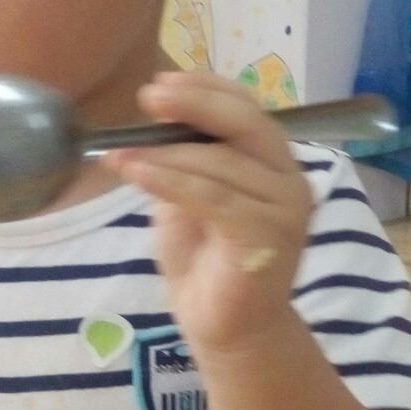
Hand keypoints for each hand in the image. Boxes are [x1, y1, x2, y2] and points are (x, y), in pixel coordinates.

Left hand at [110, 72, 313, 356]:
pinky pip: (214, 197)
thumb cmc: (207, 262)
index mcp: (276, 163)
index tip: (162, 81)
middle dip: (195, 104)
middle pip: (247, 123)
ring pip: (222, 162)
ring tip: (119, 153)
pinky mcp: (269, 237)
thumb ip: (186, 160)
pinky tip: (135, 172)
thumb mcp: (189, 197)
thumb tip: (154, 120)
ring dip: (164, 152)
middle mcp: (291, 180)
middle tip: (148, 97)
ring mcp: (286, 209)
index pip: (248, 109)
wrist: (227, 328)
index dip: (207, 88)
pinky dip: (171, 181)